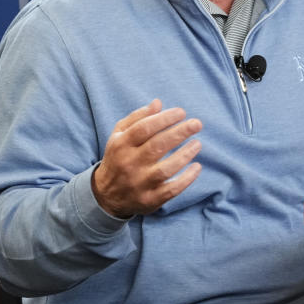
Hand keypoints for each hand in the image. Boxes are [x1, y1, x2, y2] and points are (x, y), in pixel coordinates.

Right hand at [91, 99, 202, 217]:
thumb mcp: (120, 135)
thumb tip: (158, 103)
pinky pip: (171, 190)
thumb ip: (138, 118)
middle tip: (196, 124)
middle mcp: (129, 164)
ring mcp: (139, 184)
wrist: (106, 195)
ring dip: (184, 155)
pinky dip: (186, 179)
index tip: (181, 112)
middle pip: (157, 146)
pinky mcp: (150, 200)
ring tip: (197, 143)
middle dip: (179, 133)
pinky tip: (197, 167)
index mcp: (121, 145)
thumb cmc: (119, 157)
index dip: (165, 119)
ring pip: (165, 169)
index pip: (144, 128)